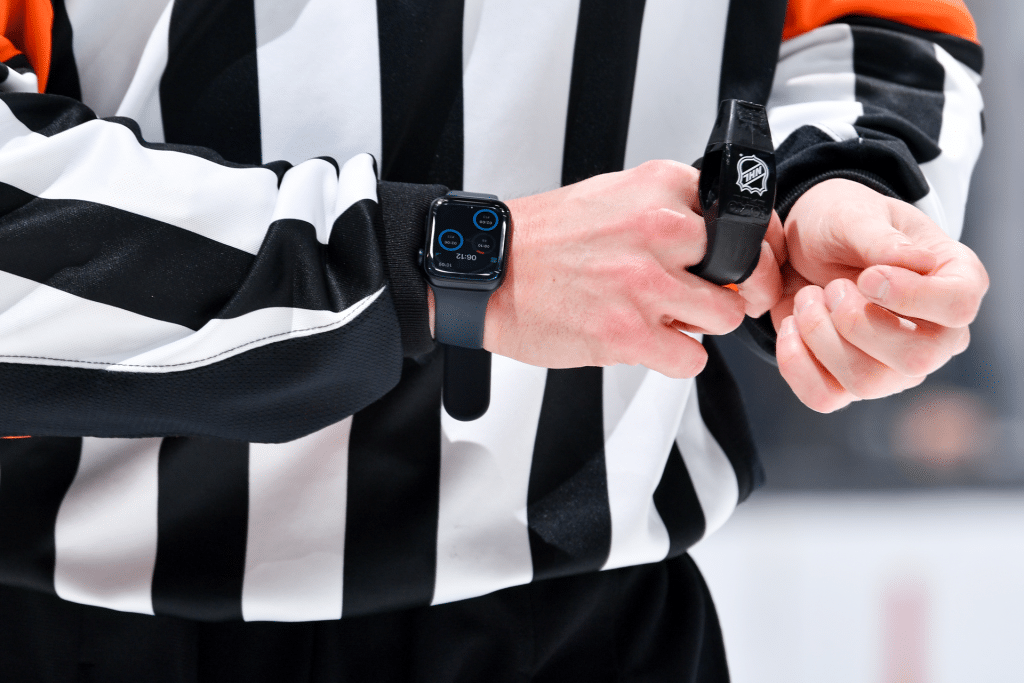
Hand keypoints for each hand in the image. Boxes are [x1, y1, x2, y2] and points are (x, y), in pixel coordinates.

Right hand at [474, 160, 782, 378]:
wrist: (488, 271)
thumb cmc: (543, 239)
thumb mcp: (613, 195)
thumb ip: (669, 211)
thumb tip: (720, 242)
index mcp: (657, 189)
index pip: (743, 219)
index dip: (746, 248)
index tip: (739, 262)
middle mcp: (657, 231)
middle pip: (743, 270)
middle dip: (724, 288)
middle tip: (697, 293)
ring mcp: (645, 285)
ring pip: (726, 316)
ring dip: (700, 324)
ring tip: (664, 317)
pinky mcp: (628, 334)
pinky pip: (692, 359)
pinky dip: (674, 357)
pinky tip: (646, 341)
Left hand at [772, 179, 988, 411]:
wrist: (800, 246)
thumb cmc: (841, 224)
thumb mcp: (855, 215)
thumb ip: (881, 239)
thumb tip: (916, 263)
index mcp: (954, 280)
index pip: (958, 307)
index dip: (911, 296)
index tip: (867, 276)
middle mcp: (935, 333)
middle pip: (916, 358)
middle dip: (856, 322)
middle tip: (830, 287)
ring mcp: (894, 365)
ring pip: (866, 382)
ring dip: (821, 337)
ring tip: (807, 298)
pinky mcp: (849, 381)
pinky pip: (825, 396)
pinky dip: (796, 363)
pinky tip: (789, 325)